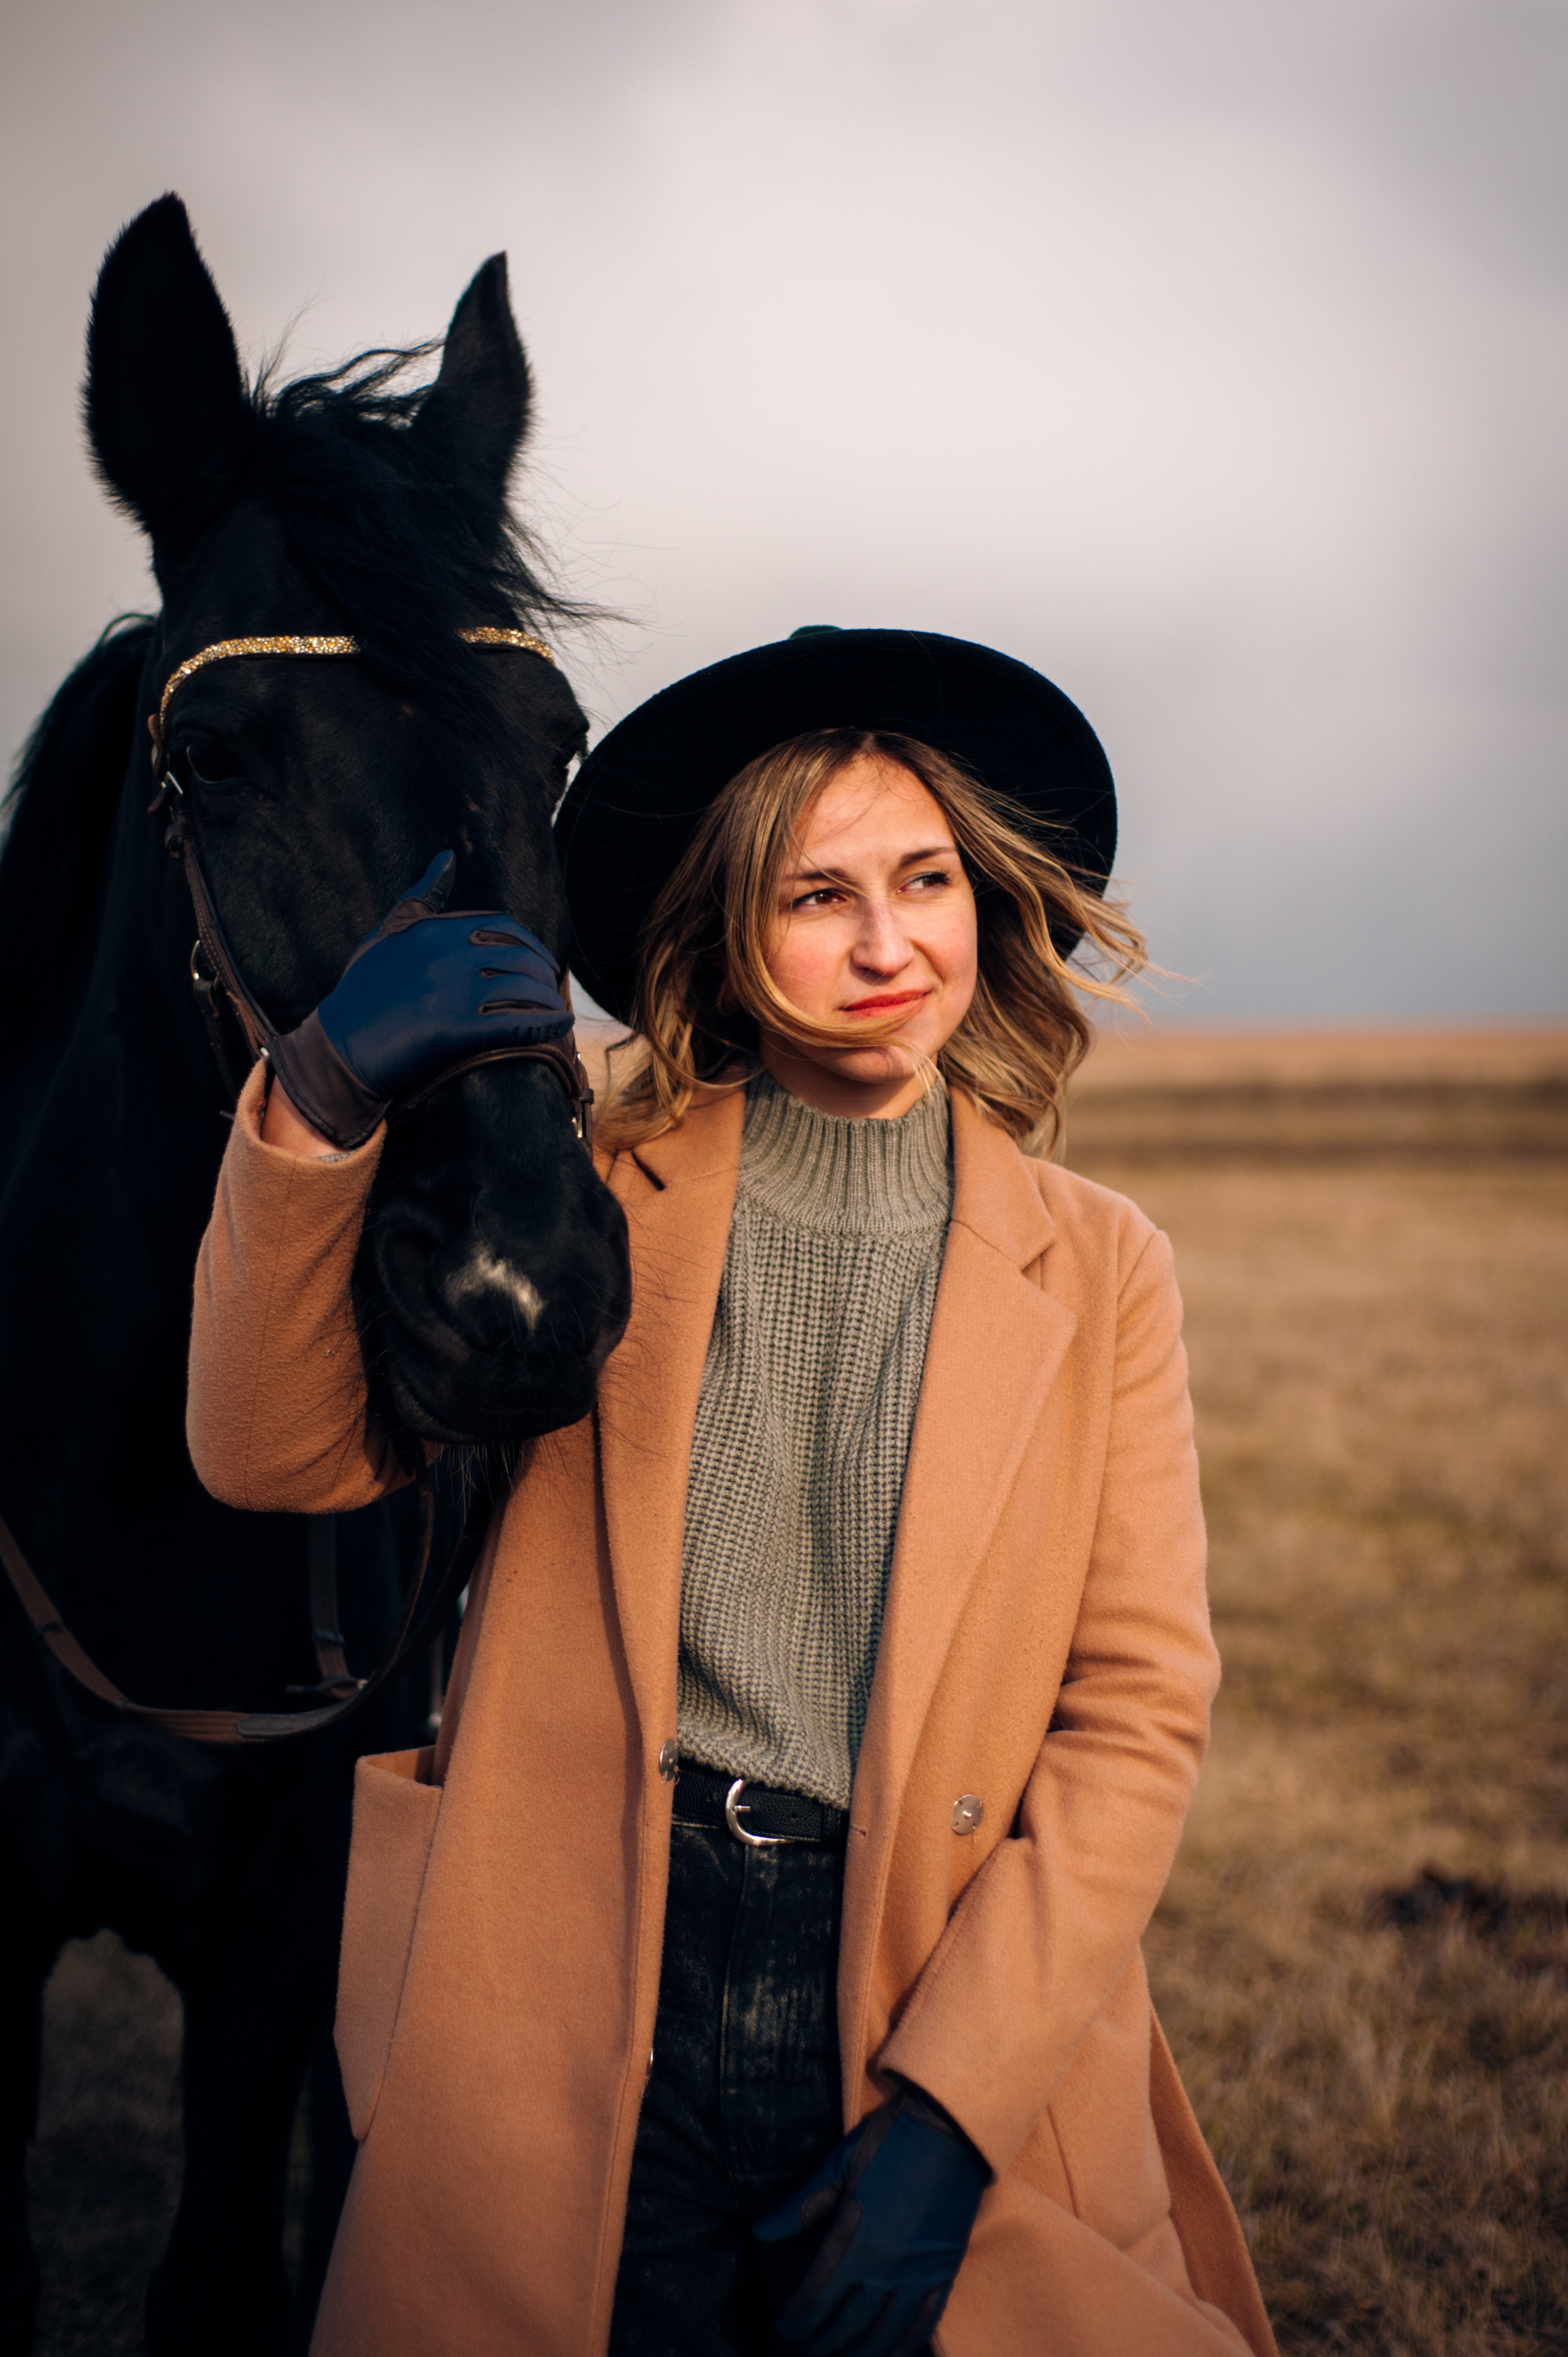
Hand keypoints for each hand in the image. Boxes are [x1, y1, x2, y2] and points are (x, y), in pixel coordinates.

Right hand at [268, 854, 570, 1149]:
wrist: (338, 1048)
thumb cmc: (362, 993)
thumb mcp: (387, 935)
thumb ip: (419, 898)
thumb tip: (447, 858)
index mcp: (434, 929)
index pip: (503, 928)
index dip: (529, 945)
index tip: (539, 961)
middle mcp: (447, 955)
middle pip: (520, 958)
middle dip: (544, 972)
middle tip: (551, 987)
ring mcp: (453, 992)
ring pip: (524, 988)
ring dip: (549, 999)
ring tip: (557, 1009)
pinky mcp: (457, 1029)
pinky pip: (517, 1022)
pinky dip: (547, 1023)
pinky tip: (561, 1025)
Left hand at [753, 2084, 988, 2356]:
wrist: (950, 2128)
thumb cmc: (889, 2141)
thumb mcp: (838, 2164)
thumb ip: (801, 2205)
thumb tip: (760, 2233)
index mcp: (858, 2238)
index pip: (819, 2294)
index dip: (799, 2317)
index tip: (783, 2328)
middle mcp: (888, 2265)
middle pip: (850, 2321)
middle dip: (823, 2341)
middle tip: (805, 2351)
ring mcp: (919, 2272)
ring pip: (886, 2331)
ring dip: (861, 2351)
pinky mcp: (945, 2270)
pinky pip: (925, 2320)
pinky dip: (906, 2343)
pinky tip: (892, 2353)